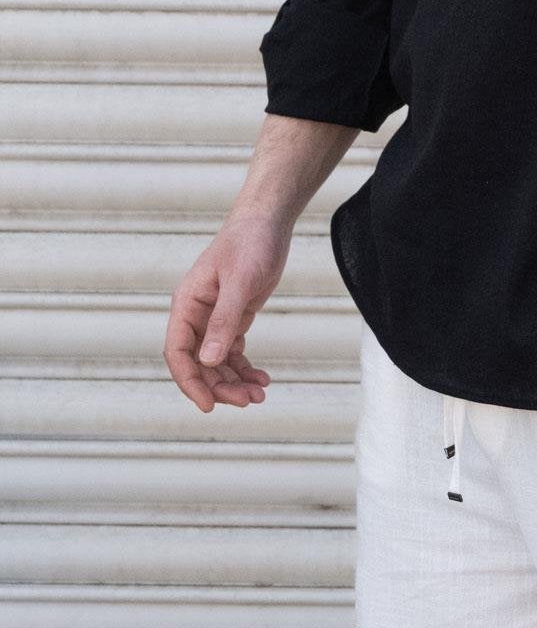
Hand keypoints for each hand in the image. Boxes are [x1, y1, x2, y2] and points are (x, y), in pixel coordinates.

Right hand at [164, 211, 290, 412]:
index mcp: (187, 304)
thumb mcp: (239, 282)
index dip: (190, 381)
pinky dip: (244, 367)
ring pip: (216, 361)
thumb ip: (223, 321)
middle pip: (199, 363)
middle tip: (248, 401)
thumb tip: (208, 360)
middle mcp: (196, 314)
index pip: (178, 352)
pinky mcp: (233, 317)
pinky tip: (262, 378)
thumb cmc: (250, 244)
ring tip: (259, 394)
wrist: (268, 223)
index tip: (209, 405)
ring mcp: (214, 317)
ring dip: (234, 381)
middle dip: (220, 386)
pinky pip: (232, 351)